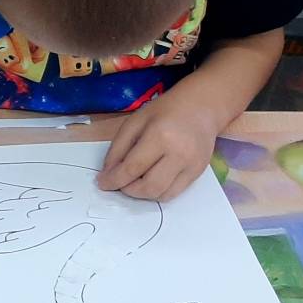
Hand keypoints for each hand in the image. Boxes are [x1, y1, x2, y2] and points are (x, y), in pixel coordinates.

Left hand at [98, 92, 218, 200]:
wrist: (200, 107)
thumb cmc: (164, 111)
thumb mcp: (134, 122)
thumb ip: (118, 148)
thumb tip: (108, 174)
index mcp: (160, 136)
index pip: (132, 168)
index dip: (114, 180)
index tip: (102, 183)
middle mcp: (179, 154)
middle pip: (148, 187)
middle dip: (128, 190)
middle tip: (120, 182)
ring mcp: (192, 165)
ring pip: (162, 195)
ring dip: (143, 194)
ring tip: (135, 180)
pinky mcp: (198, 173)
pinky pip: (174, 193)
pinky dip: (157, 192)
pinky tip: (150, 179)